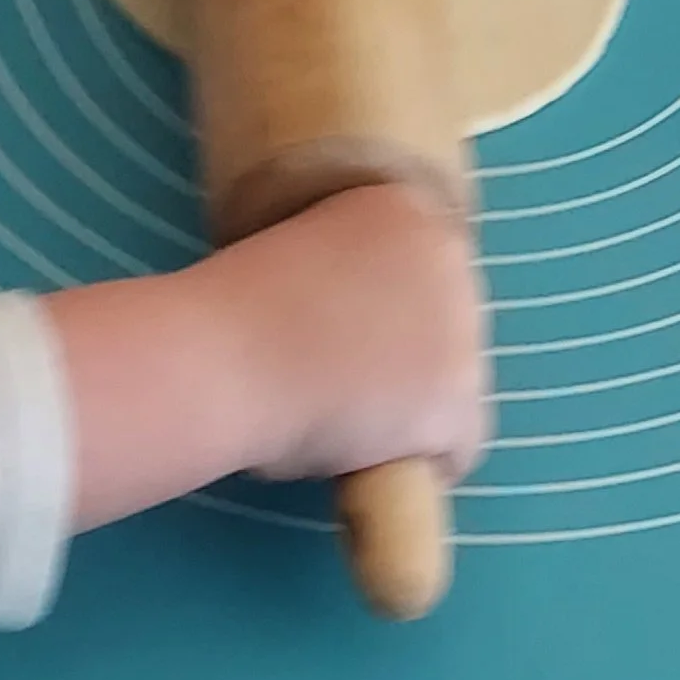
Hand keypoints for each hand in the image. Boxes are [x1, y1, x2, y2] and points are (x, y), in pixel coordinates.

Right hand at [53, 187, 488, 531]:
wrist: (217, 357)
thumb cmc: (226, 315)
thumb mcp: (297, 262)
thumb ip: (344, 283)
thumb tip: (362, 342)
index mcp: (403, 210)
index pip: (426, 281)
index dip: (386, 324)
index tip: (339, 346)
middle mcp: (448, 257)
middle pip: (450, 335)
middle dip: (406, 368)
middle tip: (339, 392)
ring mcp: (461, 330)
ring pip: (455, 394)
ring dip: (408, 417)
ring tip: (342, 427)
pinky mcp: (457, 401)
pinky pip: (455, 453)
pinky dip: (415, 469)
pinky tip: (366, 462)